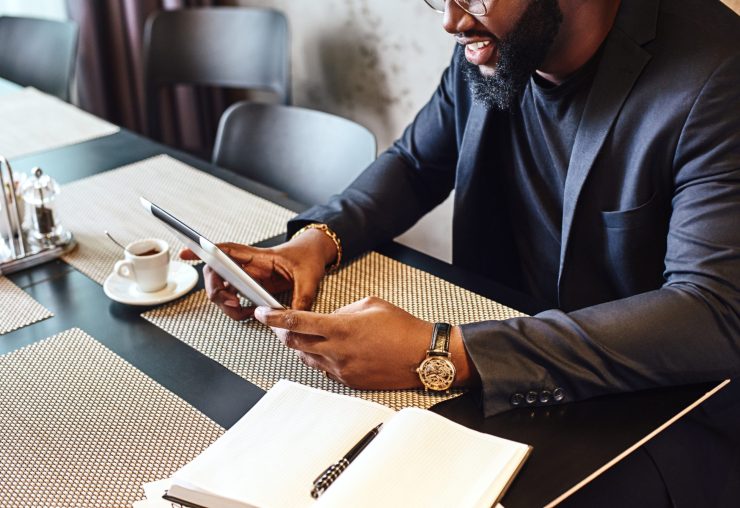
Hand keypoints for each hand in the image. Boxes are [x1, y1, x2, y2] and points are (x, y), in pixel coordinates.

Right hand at [180, 229, 337, 319]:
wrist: (314, 255)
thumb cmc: (309, 259)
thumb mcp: (310, 278)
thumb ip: (301, 299)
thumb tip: (292, 319)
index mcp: (259, 257)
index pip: (227, 251)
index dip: (205, 251)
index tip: (187, 251)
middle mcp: (249, 266)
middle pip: (216, 274)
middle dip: (215, 291)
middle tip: (232, 304)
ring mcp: (249, 277)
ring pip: (222, 288)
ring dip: (225, 304)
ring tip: (243, 312)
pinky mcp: (252, 287)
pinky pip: (233, 297)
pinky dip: (235, 309)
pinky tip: (248, 314)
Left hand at [253, 296, 476, 389]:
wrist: (422, 356)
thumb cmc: (402, 327)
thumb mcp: (370, 304)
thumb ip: (342, 310)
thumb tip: (328, 319)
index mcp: (341, 327)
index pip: (296, 321)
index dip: (273, 316)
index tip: (261, 312)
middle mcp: (336, 351)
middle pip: (293, 342)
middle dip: (281, 331)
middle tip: (277, 322)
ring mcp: (341, 369)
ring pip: (306, 357)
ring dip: (300, 345)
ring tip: (303, 334)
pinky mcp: (349, 382)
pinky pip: (324, 369)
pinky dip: (318, 357)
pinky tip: (326, 349)